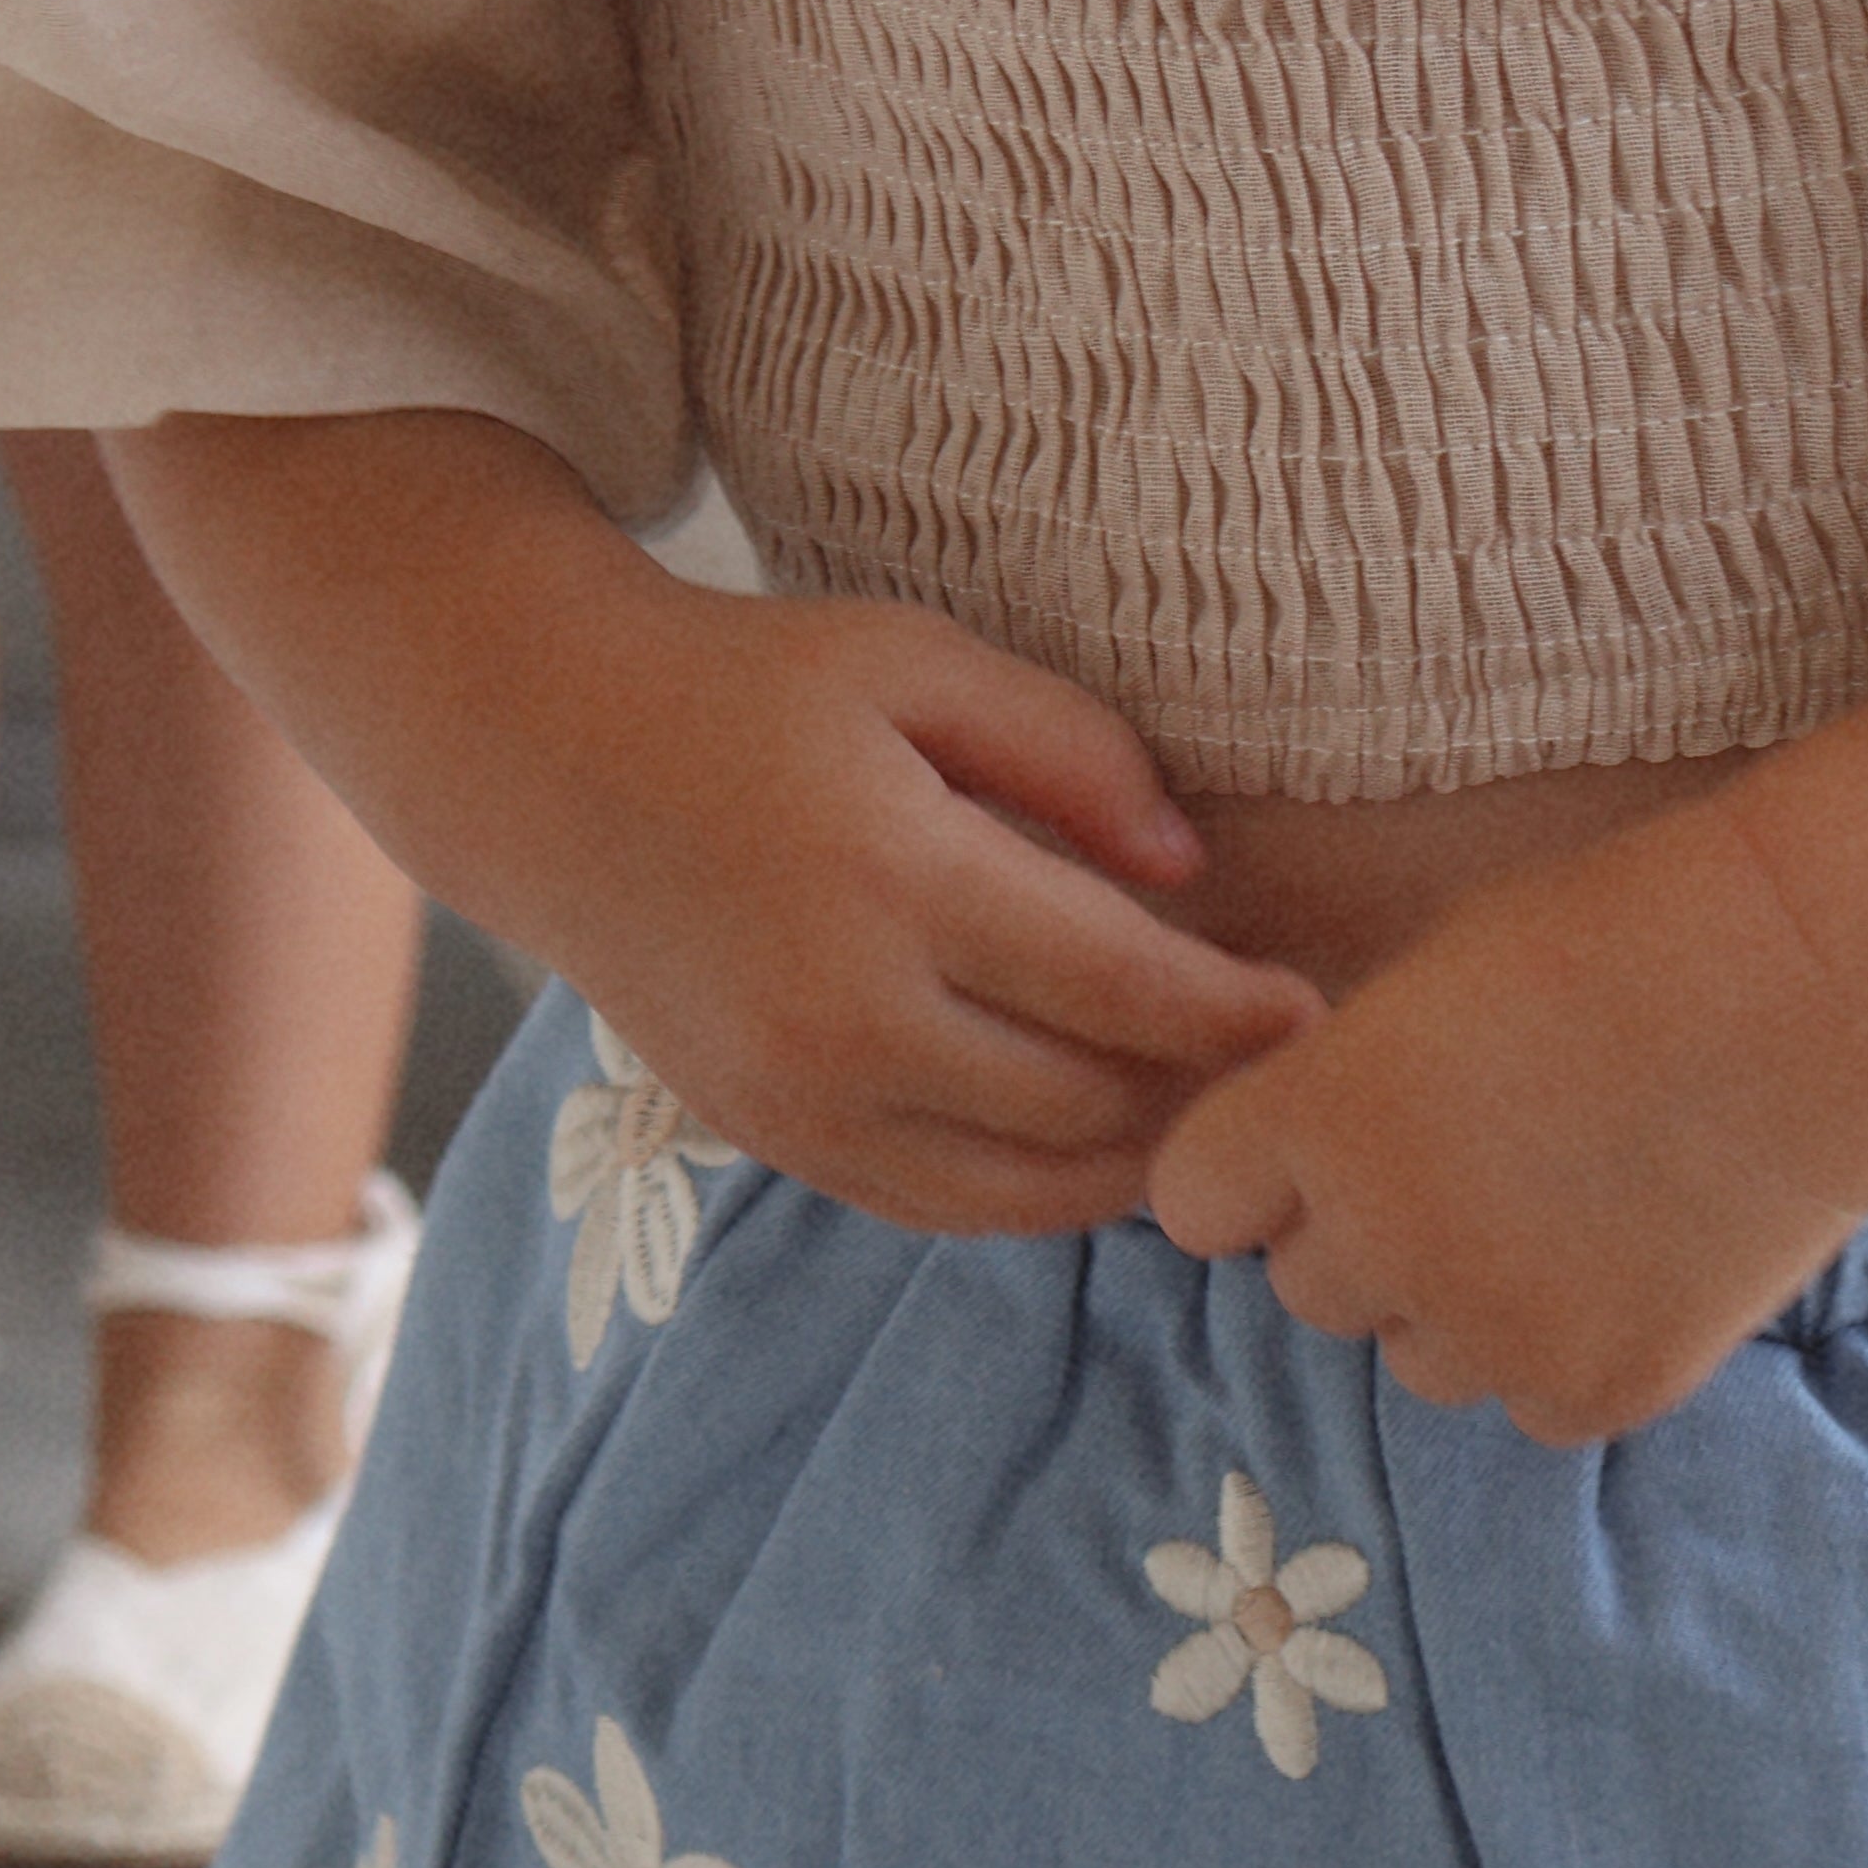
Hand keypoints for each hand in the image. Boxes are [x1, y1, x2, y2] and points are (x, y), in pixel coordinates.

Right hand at [533, 587, 1325, 1239]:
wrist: (552, 769)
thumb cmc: (753, 690)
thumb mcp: (917, 661)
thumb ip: (1067, 750)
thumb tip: (1186, 866)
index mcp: (897, 877)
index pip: (1115, 985)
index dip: (1233, 1012)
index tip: (1315, 1011)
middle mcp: (846, 1014)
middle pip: (1083, 1100)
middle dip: (1199, 1088)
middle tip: (1281, 1062)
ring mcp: (800, 1098)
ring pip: (1020, 1184)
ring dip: (1129, 1158)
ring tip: (1206, 1104)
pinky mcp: (771, 1140)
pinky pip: (938, 1206)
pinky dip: (1033, 1193)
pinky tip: (1095, 1142)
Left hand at [1147, 802, 1867, 1442]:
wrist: (1816, 984)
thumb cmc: (1626, 928)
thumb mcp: (1437, 969)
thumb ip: (1347, 1079)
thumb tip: (1305, 1154)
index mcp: (1322, 1119)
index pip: (1196, 1202)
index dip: (1257, 1167)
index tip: (1320, 1136)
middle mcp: (1383, 1243)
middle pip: (1305, 1284)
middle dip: (1363, 1229)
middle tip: (1476, 1152)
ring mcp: (1492, 1333)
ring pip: (1413, 1353)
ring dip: (1456, 1296)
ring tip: (1567, 1194)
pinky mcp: (1597, 1390)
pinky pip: (1527, 1395)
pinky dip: (1561, 1342)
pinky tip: (1632, 1245)